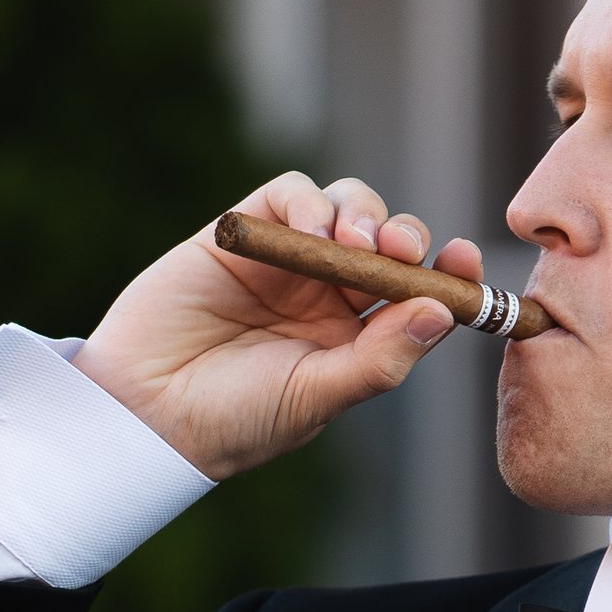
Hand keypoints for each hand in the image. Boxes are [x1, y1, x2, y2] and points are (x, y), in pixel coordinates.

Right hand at [75, 173, 484, 479]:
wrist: (145, 410)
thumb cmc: (233, 420)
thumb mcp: (316, 397)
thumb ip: (379, 358)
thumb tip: (441, 313)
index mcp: (355, 339)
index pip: (418, 294)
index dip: (448, 274)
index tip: (466, 262)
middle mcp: (328, 295)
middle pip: (390, 242)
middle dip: (405, 237)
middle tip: (400, 250)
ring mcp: (288, 259)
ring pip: (348, 206)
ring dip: (363, 213)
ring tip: (354, 242)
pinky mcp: (244, 231)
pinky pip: (293, 192)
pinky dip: (312, 199)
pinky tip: (312, 229)